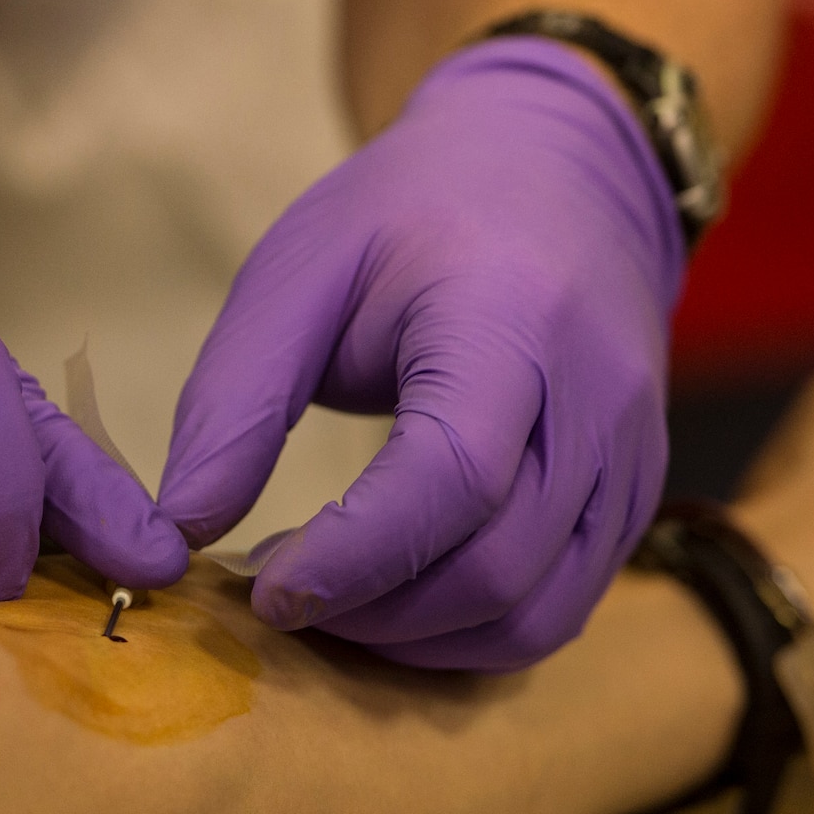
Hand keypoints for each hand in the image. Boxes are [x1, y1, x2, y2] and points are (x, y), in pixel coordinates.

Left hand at [161, 38, 683, 667]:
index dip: (355, 557)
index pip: (452, 475)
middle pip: (498, 567)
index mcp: (512, 317)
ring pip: (536, 614)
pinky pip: (561, 609)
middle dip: (373, 613)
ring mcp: (631, 457)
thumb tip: (179, 529)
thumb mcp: (301, 269)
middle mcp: (596, 398)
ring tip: (330, 604)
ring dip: (419, 642)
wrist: (559, 170)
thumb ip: (236, 400)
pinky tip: (394, 599)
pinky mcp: (634, 498)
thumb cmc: (413, 214)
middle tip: (278, 597)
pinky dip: (469, 633)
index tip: (264, 589)